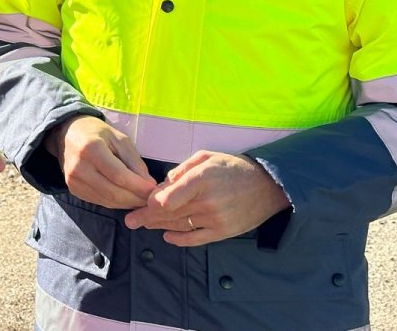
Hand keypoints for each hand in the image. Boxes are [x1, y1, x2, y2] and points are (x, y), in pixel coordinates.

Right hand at [46, 115, 155, 208]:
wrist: (68, 133)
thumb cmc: (97, 133)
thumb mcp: (119, 138)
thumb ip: (134, 161)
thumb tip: (149, 184)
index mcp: (91, 149)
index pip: (119, 175)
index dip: (138, 186)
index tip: (154, 190)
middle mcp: (79, 167)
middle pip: (113, 193)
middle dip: (136, 199)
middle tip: (151, 199)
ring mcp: (74, 181)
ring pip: (107, 201)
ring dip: (128, 203)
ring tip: (141, 199)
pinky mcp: (73, 190)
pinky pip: (100, 201)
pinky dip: (116, 203)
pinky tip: (126, 197)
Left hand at [124, 151, 290, 245]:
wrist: (266, 186)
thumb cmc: (232, 168)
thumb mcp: (206, 157)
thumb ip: (183, 169)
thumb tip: (165, 183)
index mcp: (202, 179)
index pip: (170, 197)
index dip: (152, 202)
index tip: (142, 202)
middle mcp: (207, 202)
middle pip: (170, 213)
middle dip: (146, 216)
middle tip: (129, 220)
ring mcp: (215, 220)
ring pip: (179, 225)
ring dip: (158, 226)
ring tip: (142, 225)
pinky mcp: (222, 232)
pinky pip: (196, 239)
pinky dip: (179, 239)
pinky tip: (166, 236)